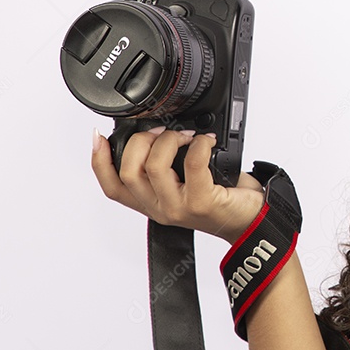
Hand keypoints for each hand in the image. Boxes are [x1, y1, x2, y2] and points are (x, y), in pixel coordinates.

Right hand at [91, 126, 264, 244]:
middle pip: (128, 170)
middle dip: (141, 140)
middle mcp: (160, 209)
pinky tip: (206, 142)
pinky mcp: (202, 202)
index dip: (99, 162)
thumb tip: (154, 130)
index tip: (98, 136)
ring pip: (154, 166)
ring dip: (169, 140)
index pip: (112, 187)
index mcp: (150, 203)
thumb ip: (165, 167)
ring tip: (187, 136)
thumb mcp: (184, 184)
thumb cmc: (221, 199)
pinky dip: (198, 144)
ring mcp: (178, 208)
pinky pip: (192, 163)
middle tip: (163, 132)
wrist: (251, 220)